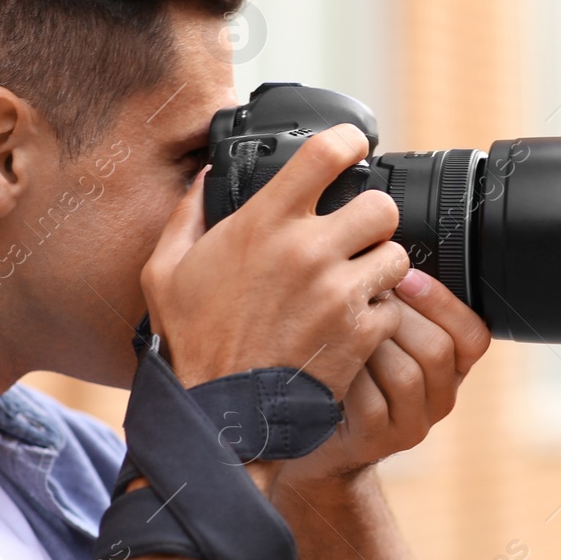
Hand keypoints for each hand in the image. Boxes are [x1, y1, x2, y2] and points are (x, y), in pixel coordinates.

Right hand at [141, 125, 408, 395]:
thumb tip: (208, 176)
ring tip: (355, 281)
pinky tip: (350, 324)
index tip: (353, 147)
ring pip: (396, 255)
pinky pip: (392, 306)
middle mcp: (308, 250)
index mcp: (264, 224)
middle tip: (356, 232)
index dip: (349, 142)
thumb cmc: (192, 345)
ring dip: (380, 266)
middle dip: (372, 216)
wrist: (221, 417)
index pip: (326, 153)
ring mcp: (340, 293)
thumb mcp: (165, 271)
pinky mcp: (361, 333)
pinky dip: (378, 313)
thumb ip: (188, 214)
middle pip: (381, 204)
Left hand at [276, 268, 490, 487]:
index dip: (442, 302)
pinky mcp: (377, 443)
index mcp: (451, 365)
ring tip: (342, 323)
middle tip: (362, 295)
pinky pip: (372, 403)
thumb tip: (390, 246)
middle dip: (397, 316)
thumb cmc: (341, 364)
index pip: (473, 334)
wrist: (308, 426)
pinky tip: (327, 358)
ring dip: (371, 343)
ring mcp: (411, 425)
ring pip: (407, 375)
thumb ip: (396, 301)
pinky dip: (349, 374)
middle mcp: (440, 398)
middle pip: (439, 350)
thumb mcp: (376, 331)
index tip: (405, 275)